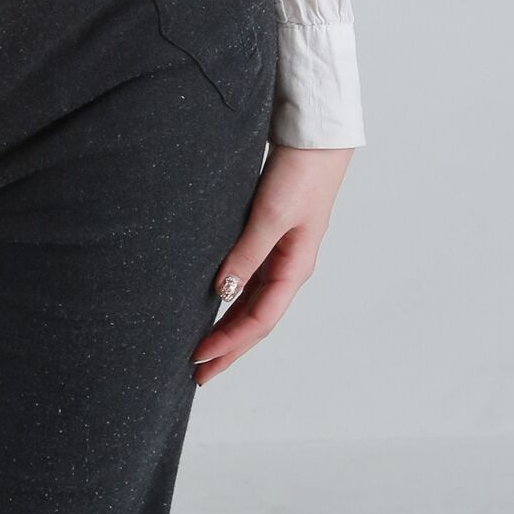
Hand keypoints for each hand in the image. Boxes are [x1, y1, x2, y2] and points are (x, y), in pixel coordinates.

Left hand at [191, 143, 353, 385]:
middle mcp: (288, 267)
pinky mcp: (270, 237)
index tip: (200, 359)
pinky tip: (214, 304)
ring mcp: (280, 254)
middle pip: (255, 319)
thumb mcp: (269, 216)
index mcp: (295, 268)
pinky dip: (231, 298)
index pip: (259, 320)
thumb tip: (221, 291)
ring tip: (203, 348)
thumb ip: (246, 254)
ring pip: (251, 302)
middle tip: (199, 374)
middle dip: (229, 348)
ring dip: (229, 326)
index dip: (230, 343)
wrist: (314, 139)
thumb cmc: (299, 175)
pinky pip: (249, 279)